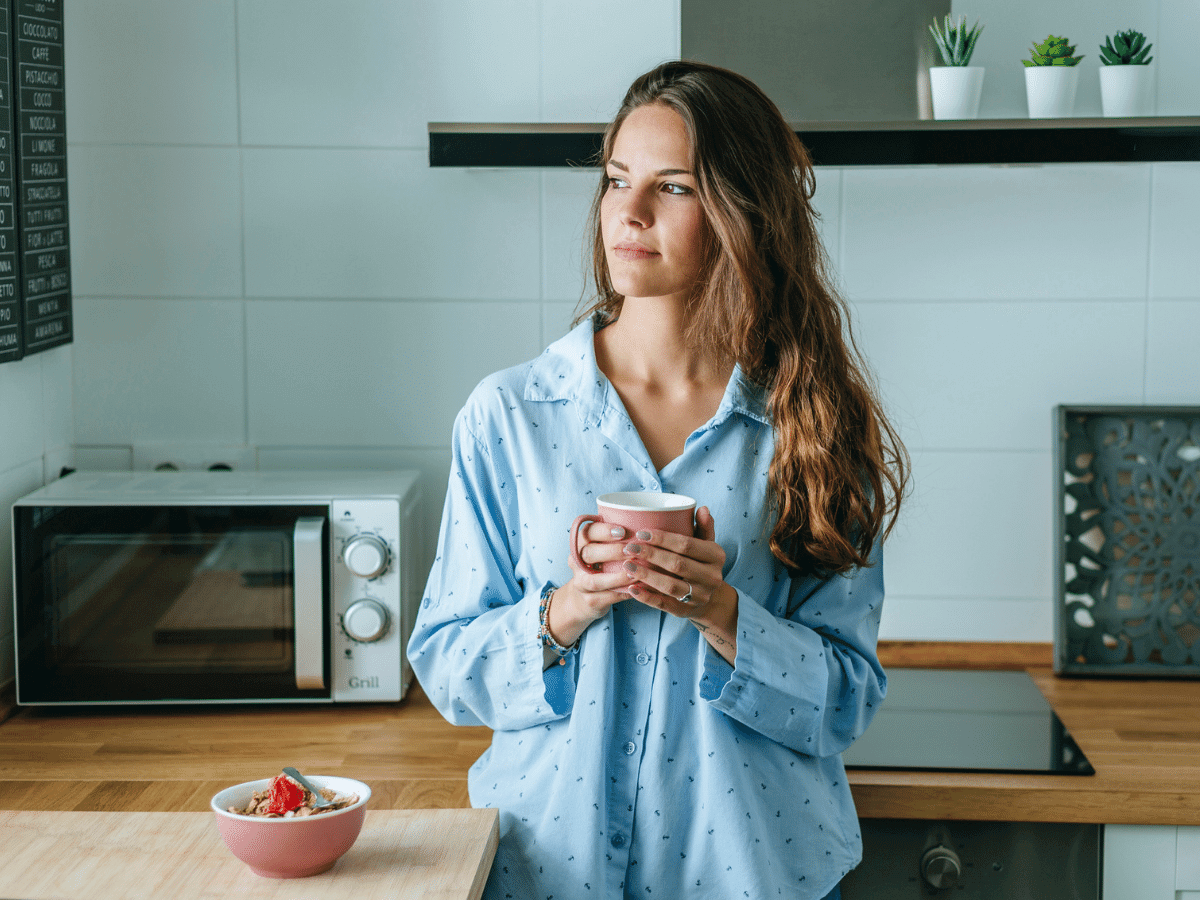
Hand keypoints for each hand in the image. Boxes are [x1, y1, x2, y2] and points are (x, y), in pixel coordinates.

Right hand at [547, 520, 638, 647]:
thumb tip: (648, 524)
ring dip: (617, 577)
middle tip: (632, 550)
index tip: (623, 531)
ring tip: (636, 573)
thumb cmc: (601, 566)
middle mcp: (576, 562)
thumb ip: (617, 538)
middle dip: (612, 551)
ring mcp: (580, 582)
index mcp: (580, 544)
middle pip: (589, 553)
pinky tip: (637, 588)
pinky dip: (623, 592)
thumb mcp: (603, 549)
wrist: (584, 598)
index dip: (603, 530)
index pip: (587, 532)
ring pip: (595, 580)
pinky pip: (607, 597)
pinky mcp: (590, 600)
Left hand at [621, 506, 738, 662]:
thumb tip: (701, 508)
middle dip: (650, 555)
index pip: (687, 545)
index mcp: (716, 556)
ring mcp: (699, 596)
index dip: (663, 538)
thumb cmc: (701, 563)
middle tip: (629, 548)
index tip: (641, 533)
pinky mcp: (686, 611)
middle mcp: (711, 577)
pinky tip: (631, 589)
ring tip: (626, 566)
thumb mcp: (706, 544)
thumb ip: (703, 526)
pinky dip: (647, 598)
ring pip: (670, 586)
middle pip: (677, 564)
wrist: (710, 599)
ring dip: (646, 576)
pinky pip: (664, 605)